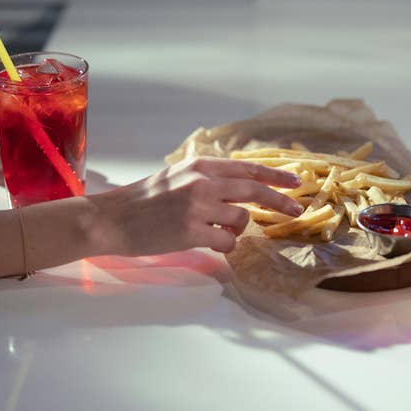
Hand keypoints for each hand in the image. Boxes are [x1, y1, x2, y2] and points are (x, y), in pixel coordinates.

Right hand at [88, 157, 303, 254]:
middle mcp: (202, 183)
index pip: (247, 169)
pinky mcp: (192, 232)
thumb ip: (208, 177)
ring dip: (236, 229)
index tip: (296, 182)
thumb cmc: (145, 199)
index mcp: (200, 166)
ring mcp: (198, 208)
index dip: (275, 176)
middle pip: (255, 192)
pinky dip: (224, 245)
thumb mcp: (178, 176)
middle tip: (297, 210)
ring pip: (241, 220)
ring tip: (215, 231)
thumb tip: (242, 186)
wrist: (113, 218)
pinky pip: (227, 242)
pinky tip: (208, 242)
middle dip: (280, 202)